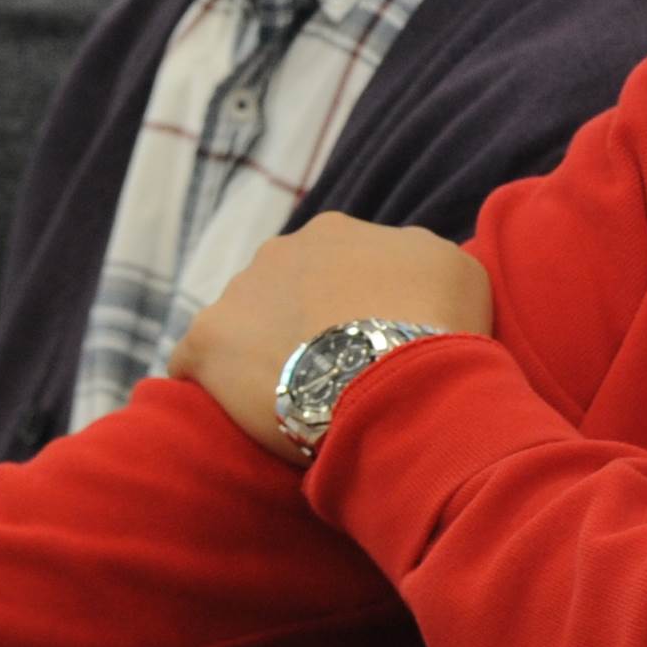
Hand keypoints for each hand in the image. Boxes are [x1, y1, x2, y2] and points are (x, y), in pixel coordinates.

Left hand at [164, 214, 495, 464]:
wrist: (395, 376)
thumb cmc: (436, 327)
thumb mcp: (453, 271)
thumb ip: (414, 260)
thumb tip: (397, 269)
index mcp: (333, 233)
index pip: (330, 269)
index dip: (345, 309)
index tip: (359, 346)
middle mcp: (276, 252)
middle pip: (279, 293)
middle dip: (295, 327)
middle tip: (323, 375)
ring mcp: (235, 295)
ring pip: (239, 327)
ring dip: (255, 356)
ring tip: (286, 400)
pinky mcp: (205, 343)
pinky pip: (193, 362)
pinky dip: (209, 385)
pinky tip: (233, 413)